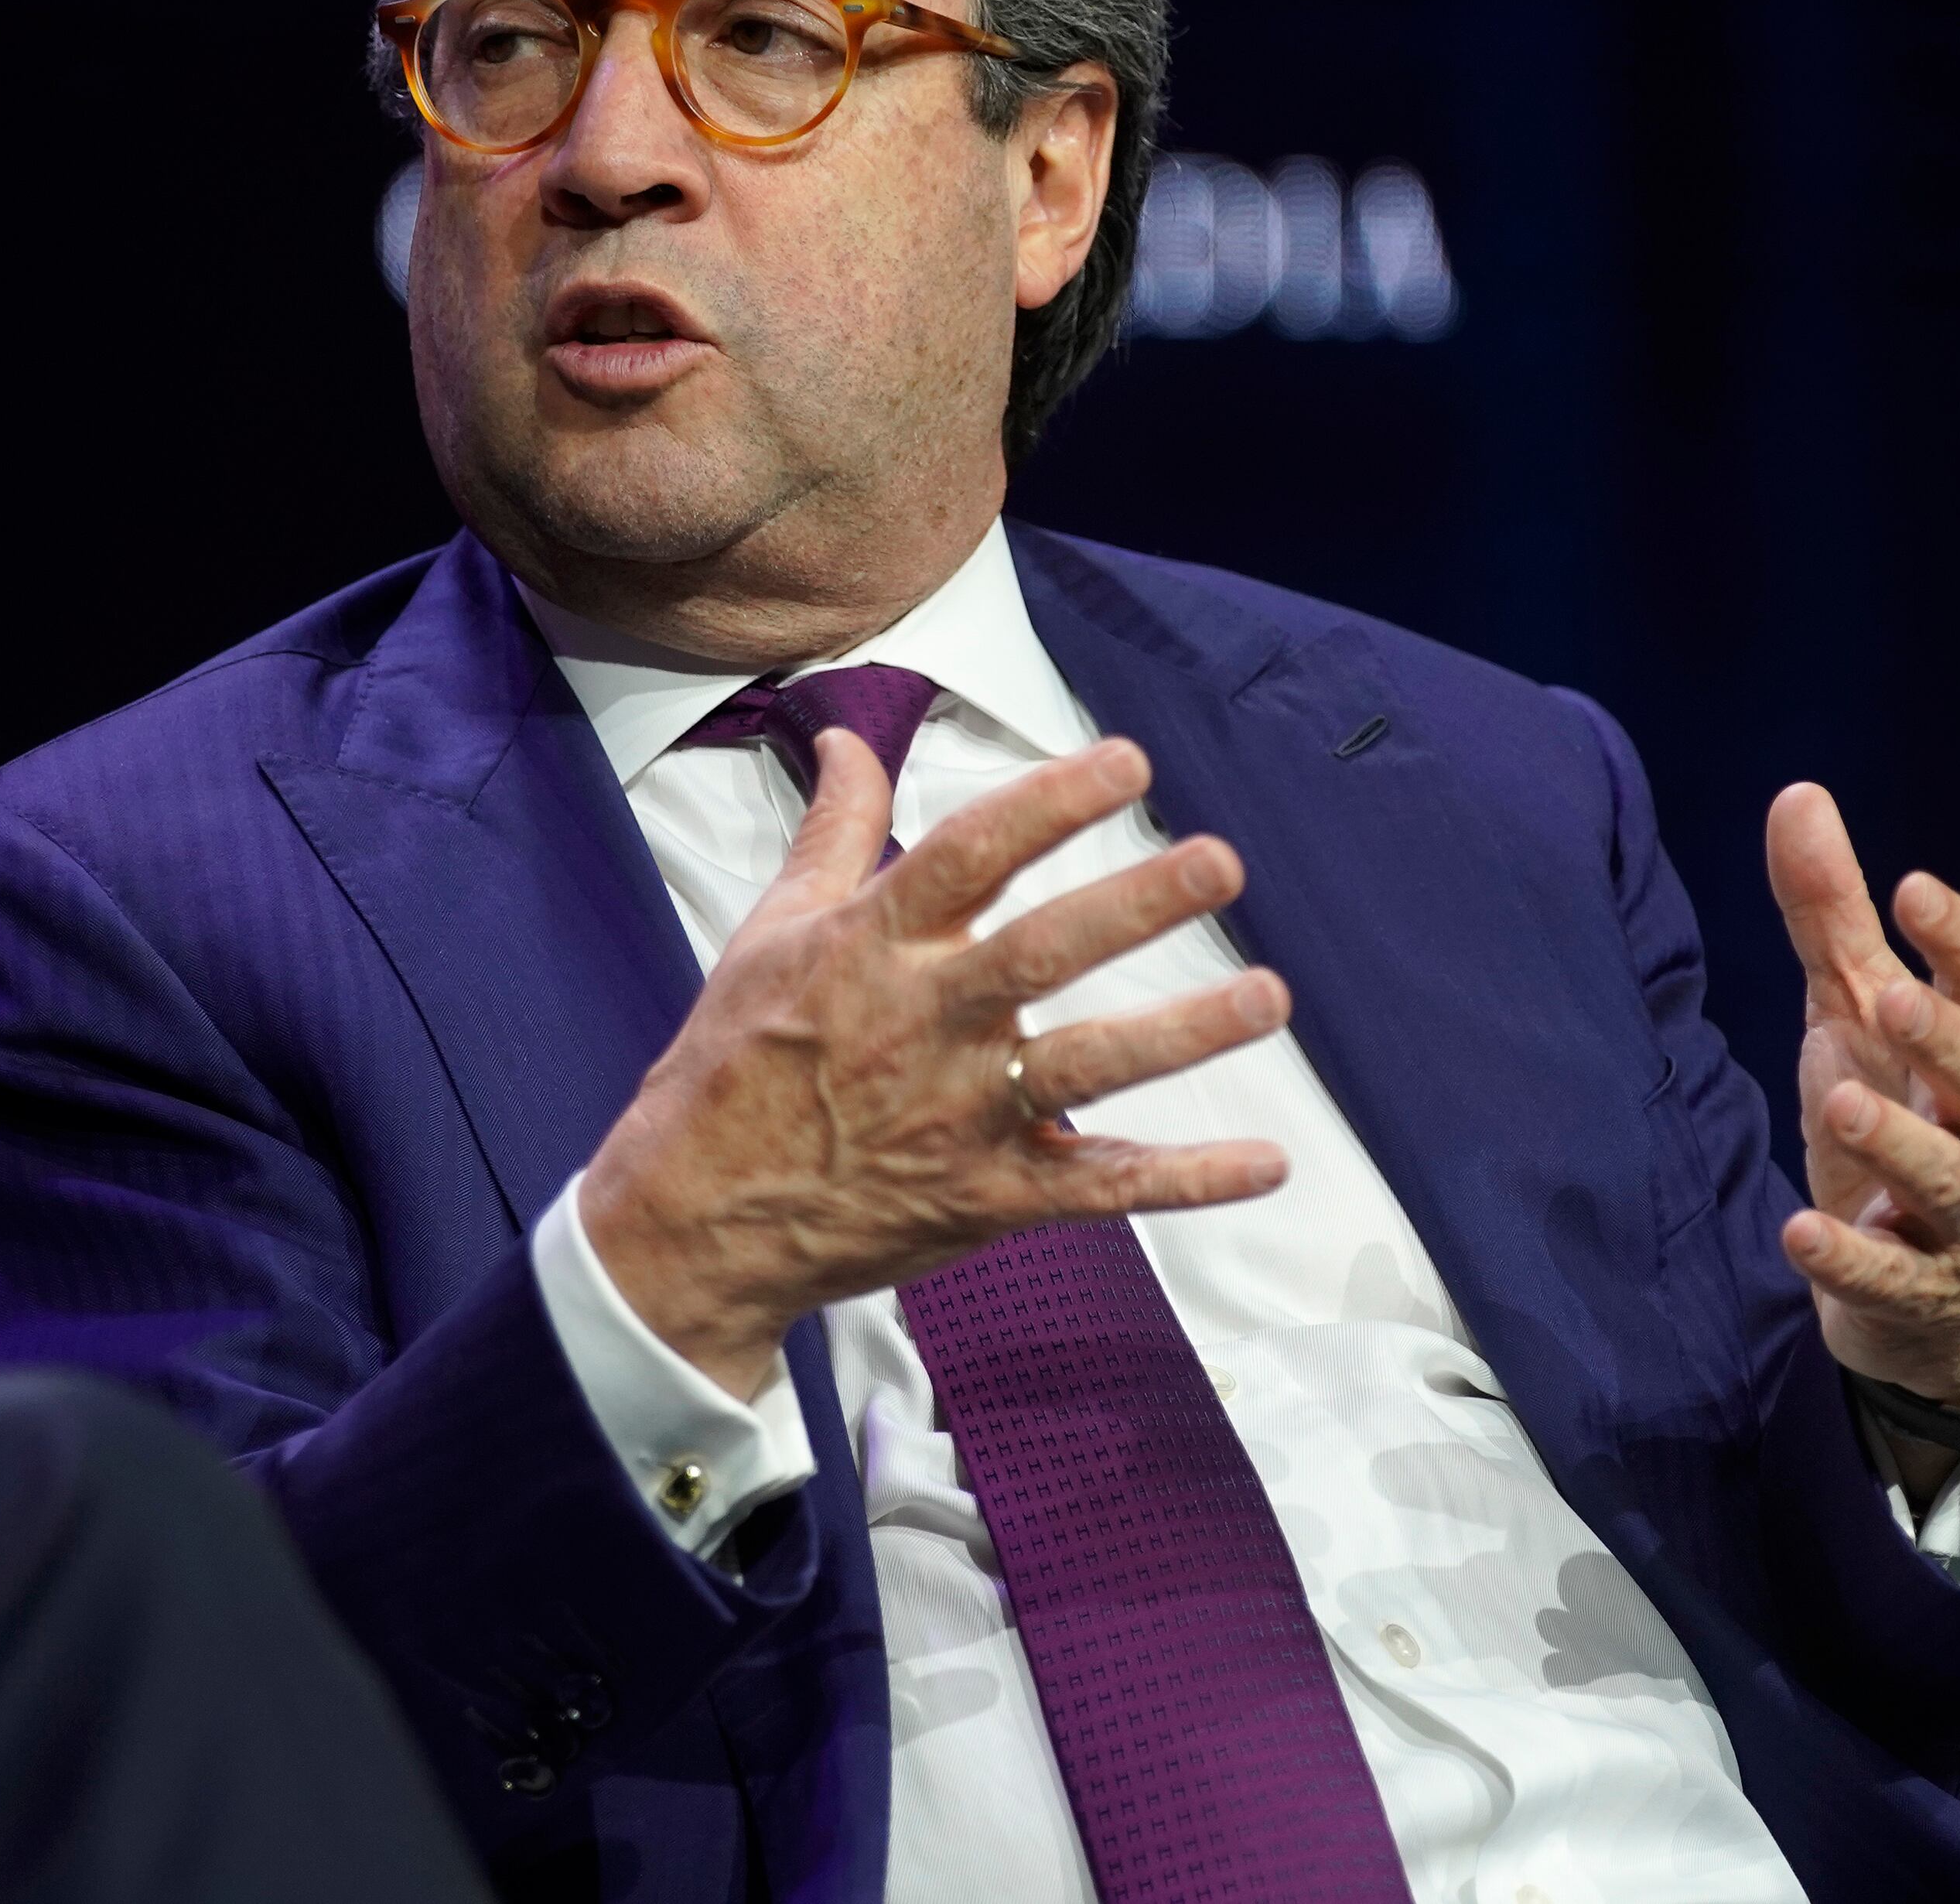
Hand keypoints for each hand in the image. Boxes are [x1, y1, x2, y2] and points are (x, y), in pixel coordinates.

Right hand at [580, 729, 1291, 1394]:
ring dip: (1182, 1034)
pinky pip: (1098, 1188)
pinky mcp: (987, 1197)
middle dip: (1134, 906)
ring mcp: (960, 1116)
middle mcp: (924, 1025)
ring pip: (1087, 1069)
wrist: (692, 1222)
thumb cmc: (734, 1063)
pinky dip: (1183, 1181)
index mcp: (872, 948)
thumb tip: (852, 737)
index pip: (968, 855)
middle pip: (1042, 952)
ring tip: (1267, 996)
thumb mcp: (770, 932)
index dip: (1049, 804)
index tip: (1127, 761)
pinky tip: (1266, 1165)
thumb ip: (834, 832)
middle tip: (1218, 862)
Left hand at [1766, 783, 1959, 1424]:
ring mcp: (1959, 1216)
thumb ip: (1833, 916)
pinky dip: (1849, 1259)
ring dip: (1897, 1142)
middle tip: (1891, 998)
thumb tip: (1798, 794)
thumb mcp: (1858, 1015)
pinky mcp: (1918, 1291)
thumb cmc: (1903, 1120)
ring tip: (1841, 1104)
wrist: (1940, 1301)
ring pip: (1948, 1178)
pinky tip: (1798, 1233)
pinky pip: (1893, 1276)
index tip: (1914, 888)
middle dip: (1946, 1038)